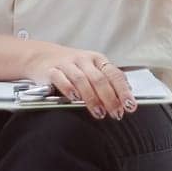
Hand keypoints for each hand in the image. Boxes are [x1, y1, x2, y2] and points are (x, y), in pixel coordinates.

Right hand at [22, 43, 136, 119]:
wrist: (41, 56)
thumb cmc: (71, 66)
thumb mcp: (91, 69)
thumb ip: (108, 80)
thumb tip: (128, 94)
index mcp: (97, 60)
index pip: (114, 74)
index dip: (123, 91)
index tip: (130, 105)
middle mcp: (83, 60)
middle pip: (99, 79)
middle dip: (110, 98)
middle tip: (116, 113)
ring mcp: (67, 64)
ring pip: (82, 80)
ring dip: (92, 98)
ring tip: (99, 112)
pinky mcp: (51, 70)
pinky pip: (61, 79)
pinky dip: (68, 89)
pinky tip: (74, 98)